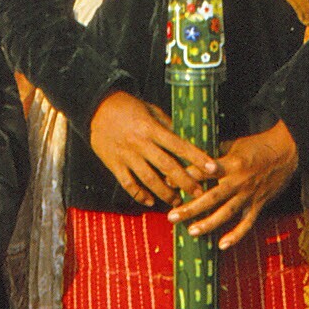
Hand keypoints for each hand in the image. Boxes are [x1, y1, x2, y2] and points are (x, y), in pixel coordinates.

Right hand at [89, 91, 216, 207]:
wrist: (96, 107)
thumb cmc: (127, 106)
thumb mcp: (150, 110)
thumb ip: (167, 125)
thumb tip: (185, 138)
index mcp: (151, 129)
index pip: (179, 145)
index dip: (197, 157)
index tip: (212, 168)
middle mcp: (140, 144)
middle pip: (167, 167)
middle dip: (186, 182)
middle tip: (199, 194)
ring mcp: (126, 156)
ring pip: (149, 180)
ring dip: (165, 193)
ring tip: (177, 201)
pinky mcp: (113, 164)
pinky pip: (128, 184)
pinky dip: (140, 195)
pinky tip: (150, 201)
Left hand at [167, 120, 298, 249]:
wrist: (288, 151)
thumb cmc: (258, 145)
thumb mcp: (234, 144)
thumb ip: (214, 153)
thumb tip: (190, 156)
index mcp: (231, 163)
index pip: (204, 171)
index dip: (186, 177)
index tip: (168, 182)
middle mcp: (239, 181)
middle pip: (212, 197)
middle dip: (191, 208)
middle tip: (172, 216)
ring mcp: (249, 195)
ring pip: (227, 213)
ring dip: (209, 224)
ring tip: (191, 232)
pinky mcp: (259, 204)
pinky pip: (247, 223)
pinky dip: (235, 235)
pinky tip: (222, 245)